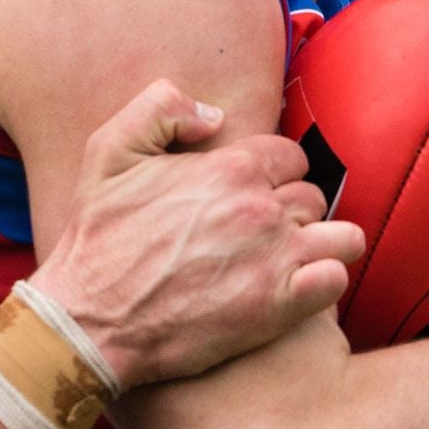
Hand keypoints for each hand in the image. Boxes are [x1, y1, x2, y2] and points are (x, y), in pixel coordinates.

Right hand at [31, 79, 360, 389]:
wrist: (89, 320)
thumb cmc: (97, 239)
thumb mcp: (109, 151)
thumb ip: (161, 108)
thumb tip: (215, 116)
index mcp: (229, 166)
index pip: (290, 156)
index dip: (274, 176)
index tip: (252, 199)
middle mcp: (260, 206)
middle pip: (312, 195)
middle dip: (293, 213)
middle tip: (261, 238)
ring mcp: (274, 256)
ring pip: (340, 235)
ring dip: (322, 245)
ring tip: (292, 261)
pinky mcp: (279, 305)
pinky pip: (335, 279)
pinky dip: (324, 282)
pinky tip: (297, 290)